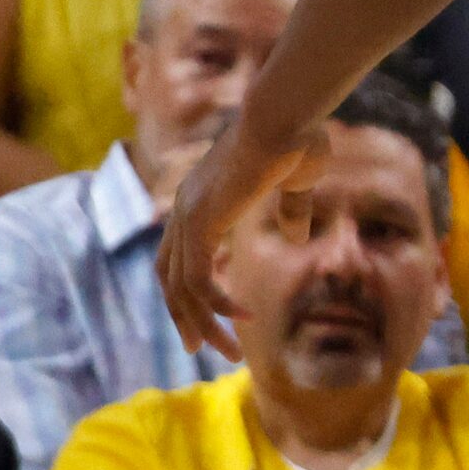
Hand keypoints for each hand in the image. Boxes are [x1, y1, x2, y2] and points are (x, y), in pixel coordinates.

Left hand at [160, 109, 328, 355]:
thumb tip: (296, 235)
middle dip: (185, 317)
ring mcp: (188, 213)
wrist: (284, 115)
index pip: (177, 254)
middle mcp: (184, 207)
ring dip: (206, 323)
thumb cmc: (296, 138)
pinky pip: (200, 278)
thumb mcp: (298, 182)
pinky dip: (220, 305)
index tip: (203, 318)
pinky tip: (245, 320)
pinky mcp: (201, 220)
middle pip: (170, 277)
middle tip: (201, 349)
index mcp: (198, 197)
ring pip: (183, 287)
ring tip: (230, 354)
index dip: (186, 289)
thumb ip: (292, 209)